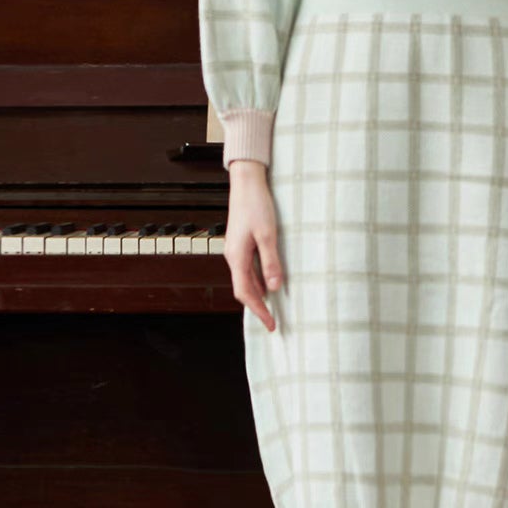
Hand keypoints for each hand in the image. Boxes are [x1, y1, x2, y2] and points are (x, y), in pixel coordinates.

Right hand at [225, 158, 284, 329]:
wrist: (247, 183)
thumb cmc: (257, 205)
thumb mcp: (268, 235)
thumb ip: (271, 262)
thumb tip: (275, 287)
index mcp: (237, 257)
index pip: (245, 293)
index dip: (258, 310)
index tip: (271, 324)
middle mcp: (233, 256)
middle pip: (243, 289)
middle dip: (257, 307)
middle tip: (273, 320)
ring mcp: (236, 250)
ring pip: (244, 279)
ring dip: (257, 295)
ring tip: (271, 306)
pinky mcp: (241, 243)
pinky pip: (247, 269)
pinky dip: (257, 281)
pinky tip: (268, 282)